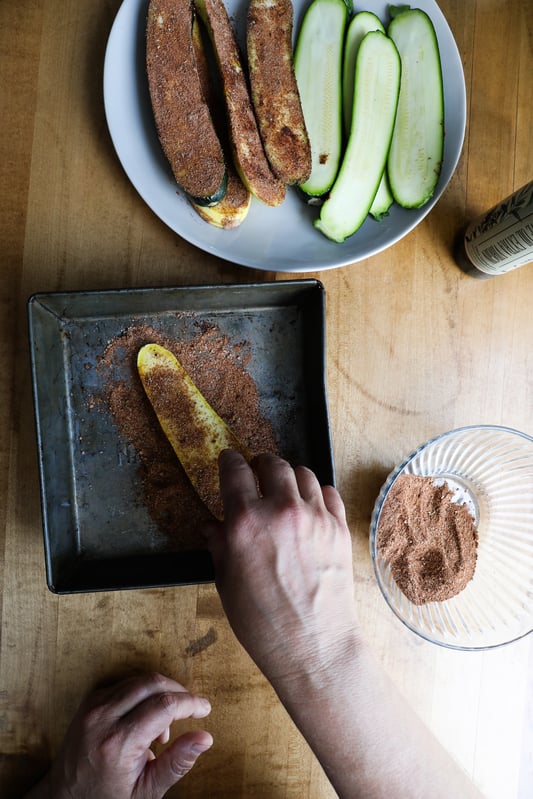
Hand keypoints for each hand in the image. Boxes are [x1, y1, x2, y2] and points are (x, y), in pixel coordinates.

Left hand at [26, 672, 211, 798]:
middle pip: (153, 684)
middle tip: (192, 709)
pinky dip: (143, 693)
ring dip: (161, 692)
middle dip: (179, 692)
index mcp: (119, 743)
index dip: (190, 703)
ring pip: (139, 681)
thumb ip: (177, 763)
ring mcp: (93, 707)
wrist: (65, 798)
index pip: (164, 705)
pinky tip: (146, 717)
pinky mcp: (90, 701)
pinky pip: (125, 684)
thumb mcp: (146, 792)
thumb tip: (205, 738)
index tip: (204, 709)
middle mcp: (103, 719)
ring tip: (166, 725)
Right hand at [203, 451, 358, 689]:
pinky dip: (316, 493)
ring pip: (303, 473)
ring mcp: (315, 517)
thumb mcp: (226, 583)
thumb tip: (212, 527)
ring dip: (289, 477)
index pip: (235, 470)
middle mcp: (281, 511)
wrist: (313, 646)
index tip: (228, 460)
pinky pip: (328, 492)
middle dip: (260, 464)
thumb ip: (219, 546)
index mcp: (246, 522)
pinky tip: (309, 507)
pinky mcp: (338, 528)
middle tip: (256, 473)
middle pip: (272, 463)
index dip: (229, 461)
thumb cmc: (263, 622)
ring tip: (284, 490)